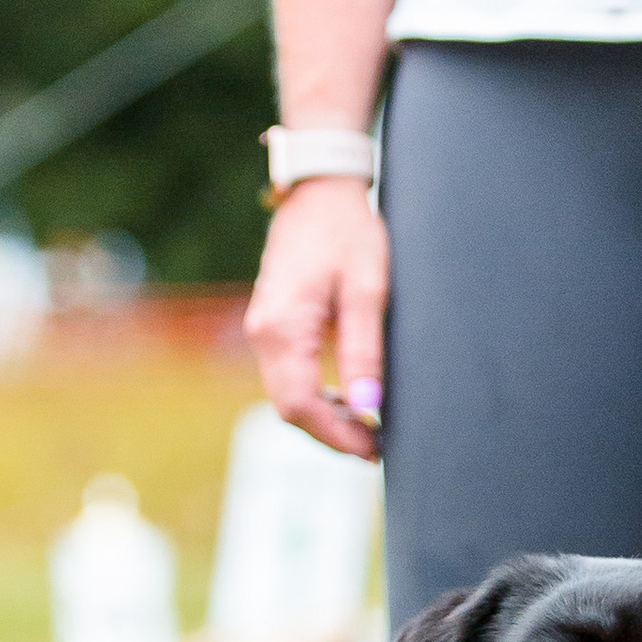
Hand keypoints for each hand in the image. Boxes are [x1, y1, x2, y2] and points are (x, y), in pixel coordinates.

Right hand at [245, 177, 386, 457]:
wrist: (319, 192)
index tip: (375, 449)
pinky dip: (316, 397)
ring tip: (370, 428)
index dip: (337, 436)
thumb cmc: (348, 231)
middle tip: (378, 446)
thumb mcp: (368, 287)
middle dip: (333, 435)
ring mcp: (263, 330)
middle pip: (290, 408)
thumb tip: (370, 407)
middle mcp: (263, 333)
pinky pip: (287, 377)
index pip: (300, 405)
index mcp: (282, 327)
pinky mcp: (271, 326)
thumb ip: (365, 349)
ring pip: (287, 396)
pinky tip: (348, 399)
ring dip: (325, 419)